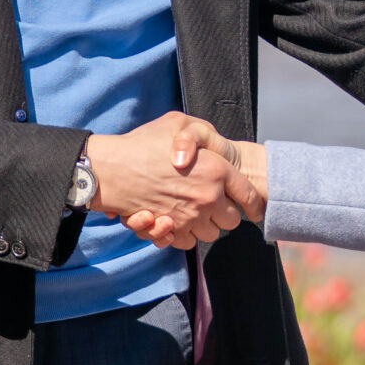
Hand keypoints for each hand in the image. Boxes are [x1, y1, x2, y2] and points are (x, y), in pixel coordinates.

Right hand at [85, 115, 248, 250]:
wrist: (111, 169)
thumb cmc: (143, 143)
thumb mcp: (178, 122)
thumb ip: (202, 132)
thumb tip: (213, 148)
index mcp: (217, 171)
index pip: (249, 195)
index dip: (253, 203)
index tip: (253, 207)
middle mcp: (208, 197)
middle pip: (231, 221)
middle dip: (223, 213)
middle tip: (211, 203)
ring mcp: (190, 218)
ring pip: (210, 234)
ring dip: (204, 225)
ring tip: (191, 210)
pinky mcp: (171, 231)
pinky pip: (188, 242)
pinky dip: (184, 235)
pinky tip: (175, 221)